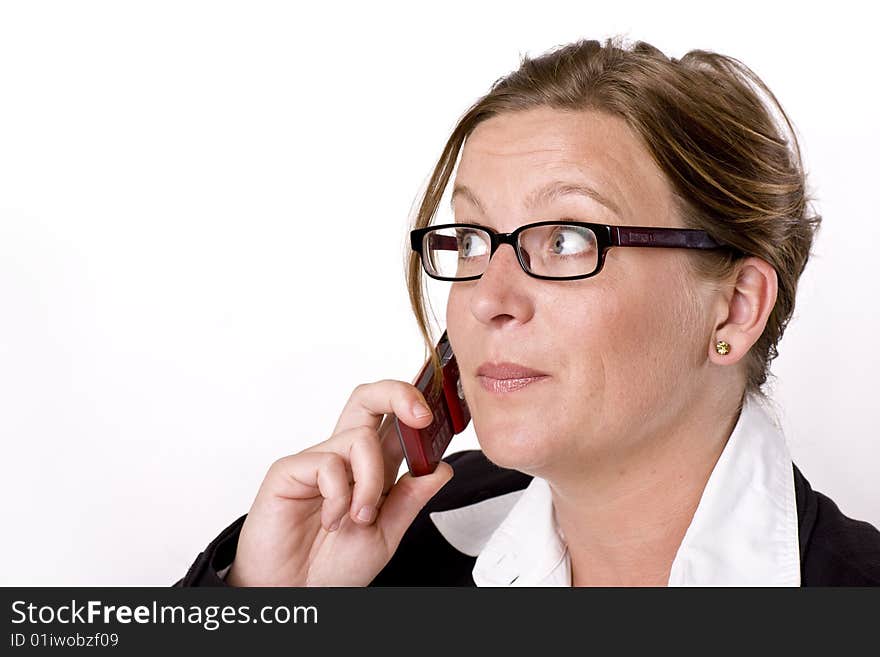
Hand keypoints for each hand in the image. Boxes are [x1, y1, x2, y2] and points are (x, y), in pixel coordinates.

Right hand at [225, 379, 454, 585]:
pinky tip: (330, 520)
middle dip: (398, 394)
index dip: (416, 410)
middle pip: (369, 400)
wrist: (294, 593)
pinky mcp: (290, 469)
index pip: (393, 422)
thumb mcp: (386, 534)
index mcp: (371, 469)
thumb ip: (410, 499)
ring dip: (370, 481)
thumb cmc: (332, 567)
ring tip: (358, 518)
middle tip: (421, 417)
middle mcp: (345, 458)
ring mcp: (317, 460)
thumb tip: (440, 468)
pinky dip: (339, 497)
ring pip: (360, 437)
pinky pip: (328, 463)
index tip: (441, 420)